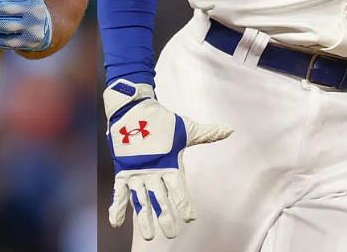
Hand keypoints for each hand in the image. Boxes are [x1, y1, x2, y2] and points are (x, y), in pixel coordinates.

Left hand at [104, 79, 231, 240]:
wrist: (137, 111)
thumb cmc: (163, 122)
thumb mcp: (186, 129)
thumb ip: (207, 134)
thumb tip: (230, 129)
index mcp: (171, 167)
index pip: (179, 189)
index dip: (184, 203)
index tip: (190, 217)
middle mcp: (155, 175)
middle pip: (161, 199)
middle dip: (165, 216)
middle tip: (170, 234)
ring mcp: (139, 175)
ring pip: (142, 199)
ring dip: (144, 217)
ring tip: (148, 235)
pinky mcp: (123, 171)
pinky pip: (120, 191)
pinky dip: (118, 206)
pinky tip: (116, 222)